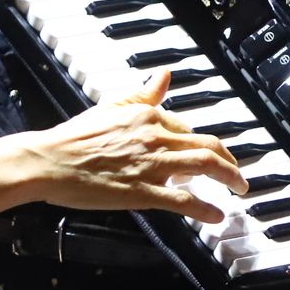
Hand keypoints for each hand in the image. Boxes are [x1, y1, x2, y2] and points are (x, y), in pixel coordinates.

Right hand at [7, 69, 244, 221]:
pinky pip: (183, 200)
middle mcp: (156, 137)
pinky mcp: (143, 192)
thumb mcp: (111, 106)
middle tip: (237, 173)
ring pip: (204, 166)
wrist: (49, 161)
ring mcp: (152, 165)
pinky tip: (217, 215)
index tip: (205, 153)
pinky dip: (205, 208)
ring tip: (240, 188)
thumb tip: (164, 75)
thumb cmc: (74, 137)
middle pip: (208, 145)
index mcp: (148, 116)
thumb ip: (142, 94)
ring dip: (230, 177)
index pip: (186, 127)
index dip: (198, 142)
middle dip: (229, 160)